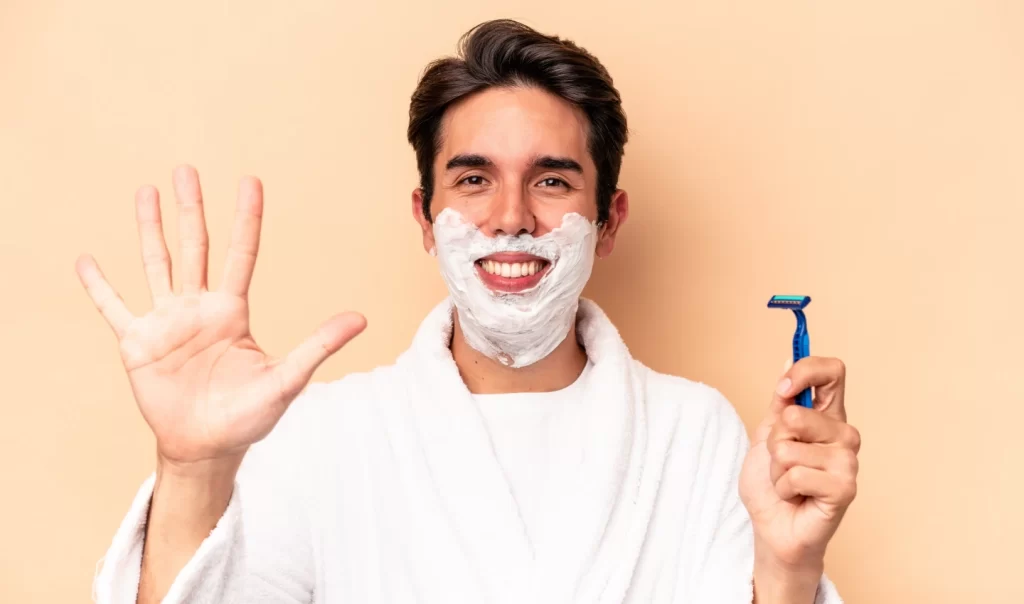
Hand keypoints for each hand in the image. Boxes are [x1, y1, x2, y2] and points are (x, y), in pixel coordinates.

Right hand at [76, 165, 365, 467]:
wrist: (206, 447)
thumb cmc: (248, 416)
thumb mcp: (287, 379)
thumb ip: (318, 345)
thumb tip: (362, 318)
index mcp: (232, 312)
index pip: (242, 254)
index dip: (246, 218)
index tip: (250, 181)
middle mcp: (198, 308)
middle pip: (195, 247)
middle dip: (191, 209)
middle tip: (186, 169)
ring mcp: (166, 322)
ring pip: (156, 264)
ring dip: (149, 229)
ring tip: (145, 192)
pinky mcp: (137, 343)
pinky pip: (115, 308)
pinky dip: (100, 287)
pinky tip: (86, 260)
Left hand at [740, 357, 860, 583]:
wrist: (772, 528)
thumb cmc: (771, 484)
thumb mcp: (767, 435)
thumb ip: (781, 402)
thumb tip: (787, 359)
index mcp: (827, 416)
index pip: (833, 372)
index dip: (804, 372)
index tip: (781, 391)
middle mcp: (844, 434)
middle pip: (797, 416)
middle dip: (773, 442)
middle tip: (782, 462)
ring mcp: (848, 462)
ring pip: (789, 448)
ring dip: (776, 469)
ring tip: (789, 482)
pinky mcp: (845, 488)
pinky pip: (797, 474)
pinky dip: (784, 488)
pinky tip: (795, 497)